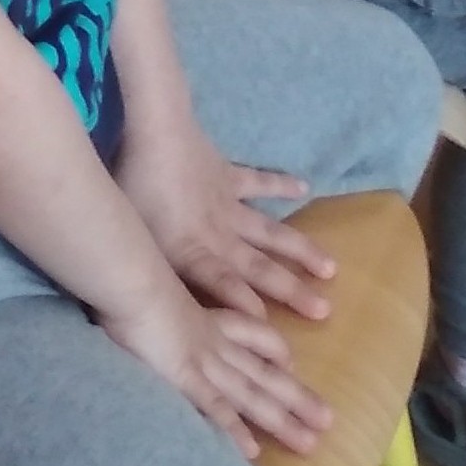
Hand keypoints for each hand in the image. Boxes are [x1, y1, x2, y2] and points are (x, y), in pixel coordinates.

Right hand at [104, 276, 331, 461]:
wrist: (134, 282)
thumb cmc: (142, 280)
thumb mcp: (164, 284)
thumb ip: (170, 299)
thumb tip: (167, 307)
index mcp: (212, 318)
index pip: (254, 333)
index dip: (274, 349)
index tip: (290, 362)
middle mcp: (217, 343)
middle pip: (265, 373)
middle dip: (297, 397)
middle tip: (327, 421)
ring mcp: (205, 363)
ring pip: (252, 395)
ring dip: (281, 420)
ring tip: (309, 444)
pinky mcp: (187, 378)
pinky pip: (215, 408)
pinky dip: (234, 430)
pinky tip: (252, 452)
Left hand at [122, 120, 333, 323]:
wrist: (157, 138)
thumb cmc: (134, 190)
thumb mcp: (134, 235)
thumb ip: (147, 266)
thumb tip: (149, 297)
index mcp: (192, 252)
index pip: (223, 285)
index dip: (244, 305)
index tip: (272, 326)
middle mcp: (219, 234)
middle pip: (258, 267)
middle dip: (291, 290)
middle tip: (324, 311)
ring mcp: (228, 205)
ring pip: (272, 232)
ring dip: (301, 250)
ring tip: (331, 268)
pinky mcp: (229, 177)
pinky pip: (260, 182)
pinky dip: (282, 183)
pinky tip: (304, 187)